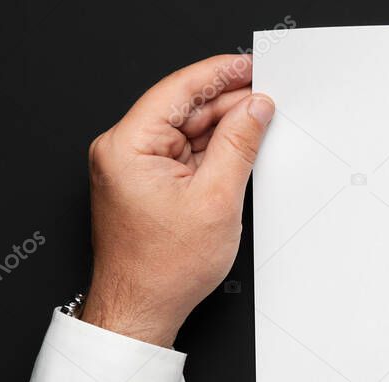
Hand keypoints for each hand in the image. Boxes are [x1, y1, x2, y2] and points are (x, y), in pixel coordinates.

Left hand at [81, 54, 274, 346]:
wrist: (142, 310)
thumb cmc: (163, 270)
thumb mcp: (216, 200)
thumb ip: (239, 145)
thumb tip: (255, 109)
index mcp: (128, 146)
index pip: (178, 91)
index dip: (218, 74)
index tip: (247, 66)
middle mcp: (122, 151)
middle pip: (182, 110)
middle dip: (226, 104)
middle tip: (266, 98)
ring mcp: (132, 168)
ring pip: (186, 133)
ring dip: (222, 130)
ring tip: (259, 126)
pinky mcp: (144, 184)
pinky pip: (183, 155)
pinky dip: (211, 153)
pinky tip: (239, 150)